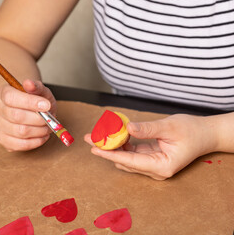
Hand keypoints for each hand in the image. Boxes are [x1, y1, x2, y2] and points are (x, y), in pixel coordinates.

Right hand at [0, 79, 56, 150]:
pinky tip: (42, 136)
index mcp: (4, 93)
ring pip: (20, 132)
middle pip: (16, 116)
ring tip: (47, 127)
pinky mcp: (3, 139)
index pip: (11, 98)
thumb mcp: (40, 90)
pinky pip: (20, 145)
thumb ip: (36, 86)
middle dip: (38, 119)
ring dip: (39, 131)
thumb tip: (29, 83)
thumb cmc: (36, 99)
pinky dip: (36, 142)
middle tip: (50, 119)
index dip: (30, 103)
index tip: (47, 105)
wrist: (30, 110)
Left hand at [84, 114, 217, 179]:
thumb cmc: (192, 131)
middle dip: (107, 149)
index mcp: (162, 166)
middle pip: (125, 161)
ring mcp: (153, 165)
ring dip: (113, 147)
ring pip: (127, 158)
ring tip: (98, 135)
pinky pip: (133, 153)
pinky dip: (123, 144)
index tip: (94, 148)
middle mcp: (155, 170)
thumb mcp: (169, 127)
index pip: (130, 161)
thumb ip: (148, 129)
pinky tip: (113, 135)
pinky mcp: (151, 158)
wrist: (205, 134)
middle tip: (90, 138)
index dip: (110, 154)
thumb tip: (127, 128)